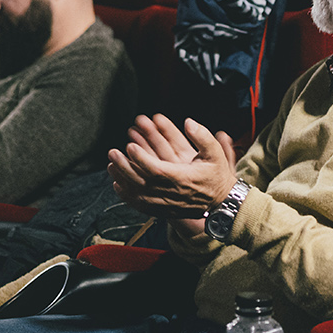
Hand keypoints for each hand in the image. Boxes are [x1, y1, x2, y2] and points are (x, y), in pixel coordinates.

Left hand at [107, 115, 237, 236]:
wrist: (222, 203)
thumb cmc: (217, 175)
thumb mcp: (216, 153)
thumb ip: (203, 136)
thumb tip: (188, 122)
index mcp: (183, 178)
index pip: (157, 169)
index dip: (141, 159)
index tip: (130, 146)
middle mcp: (172, 193)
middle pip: (142, 182)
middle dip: (125, 166)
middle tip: (113, 152)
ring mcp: (166, 204)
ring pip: (138, 194)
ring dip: (123, 179)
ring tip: (111, 164)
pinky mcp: (163, 210)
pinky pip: (141, 205)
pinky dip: (127, 196)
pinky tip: (117, 184)